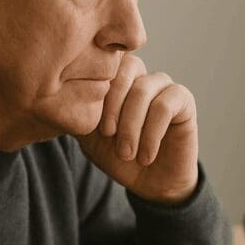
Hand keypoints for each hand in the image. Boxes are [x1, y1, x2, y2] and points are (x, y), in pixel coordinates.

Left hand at [76, 54, 198, 203]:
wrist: (150, 184)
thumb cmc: (119, 157)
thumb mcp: (89, 136)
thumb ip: (78, 111)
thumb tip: (61, 92)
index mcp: (118, 79)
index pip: (106, 61)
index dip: (99, 90)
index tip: (99, 127)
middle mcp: (142, 76)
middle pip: (126, 69)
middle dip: (113, 105)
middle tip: (108, 136)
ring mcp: (164, 87)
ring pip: (144, 89)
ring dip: (131, 125)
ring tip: (127, 154)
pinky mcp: (184, 101)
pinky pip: (165, 105)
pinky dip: (151, 133)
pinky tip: (145, 155)